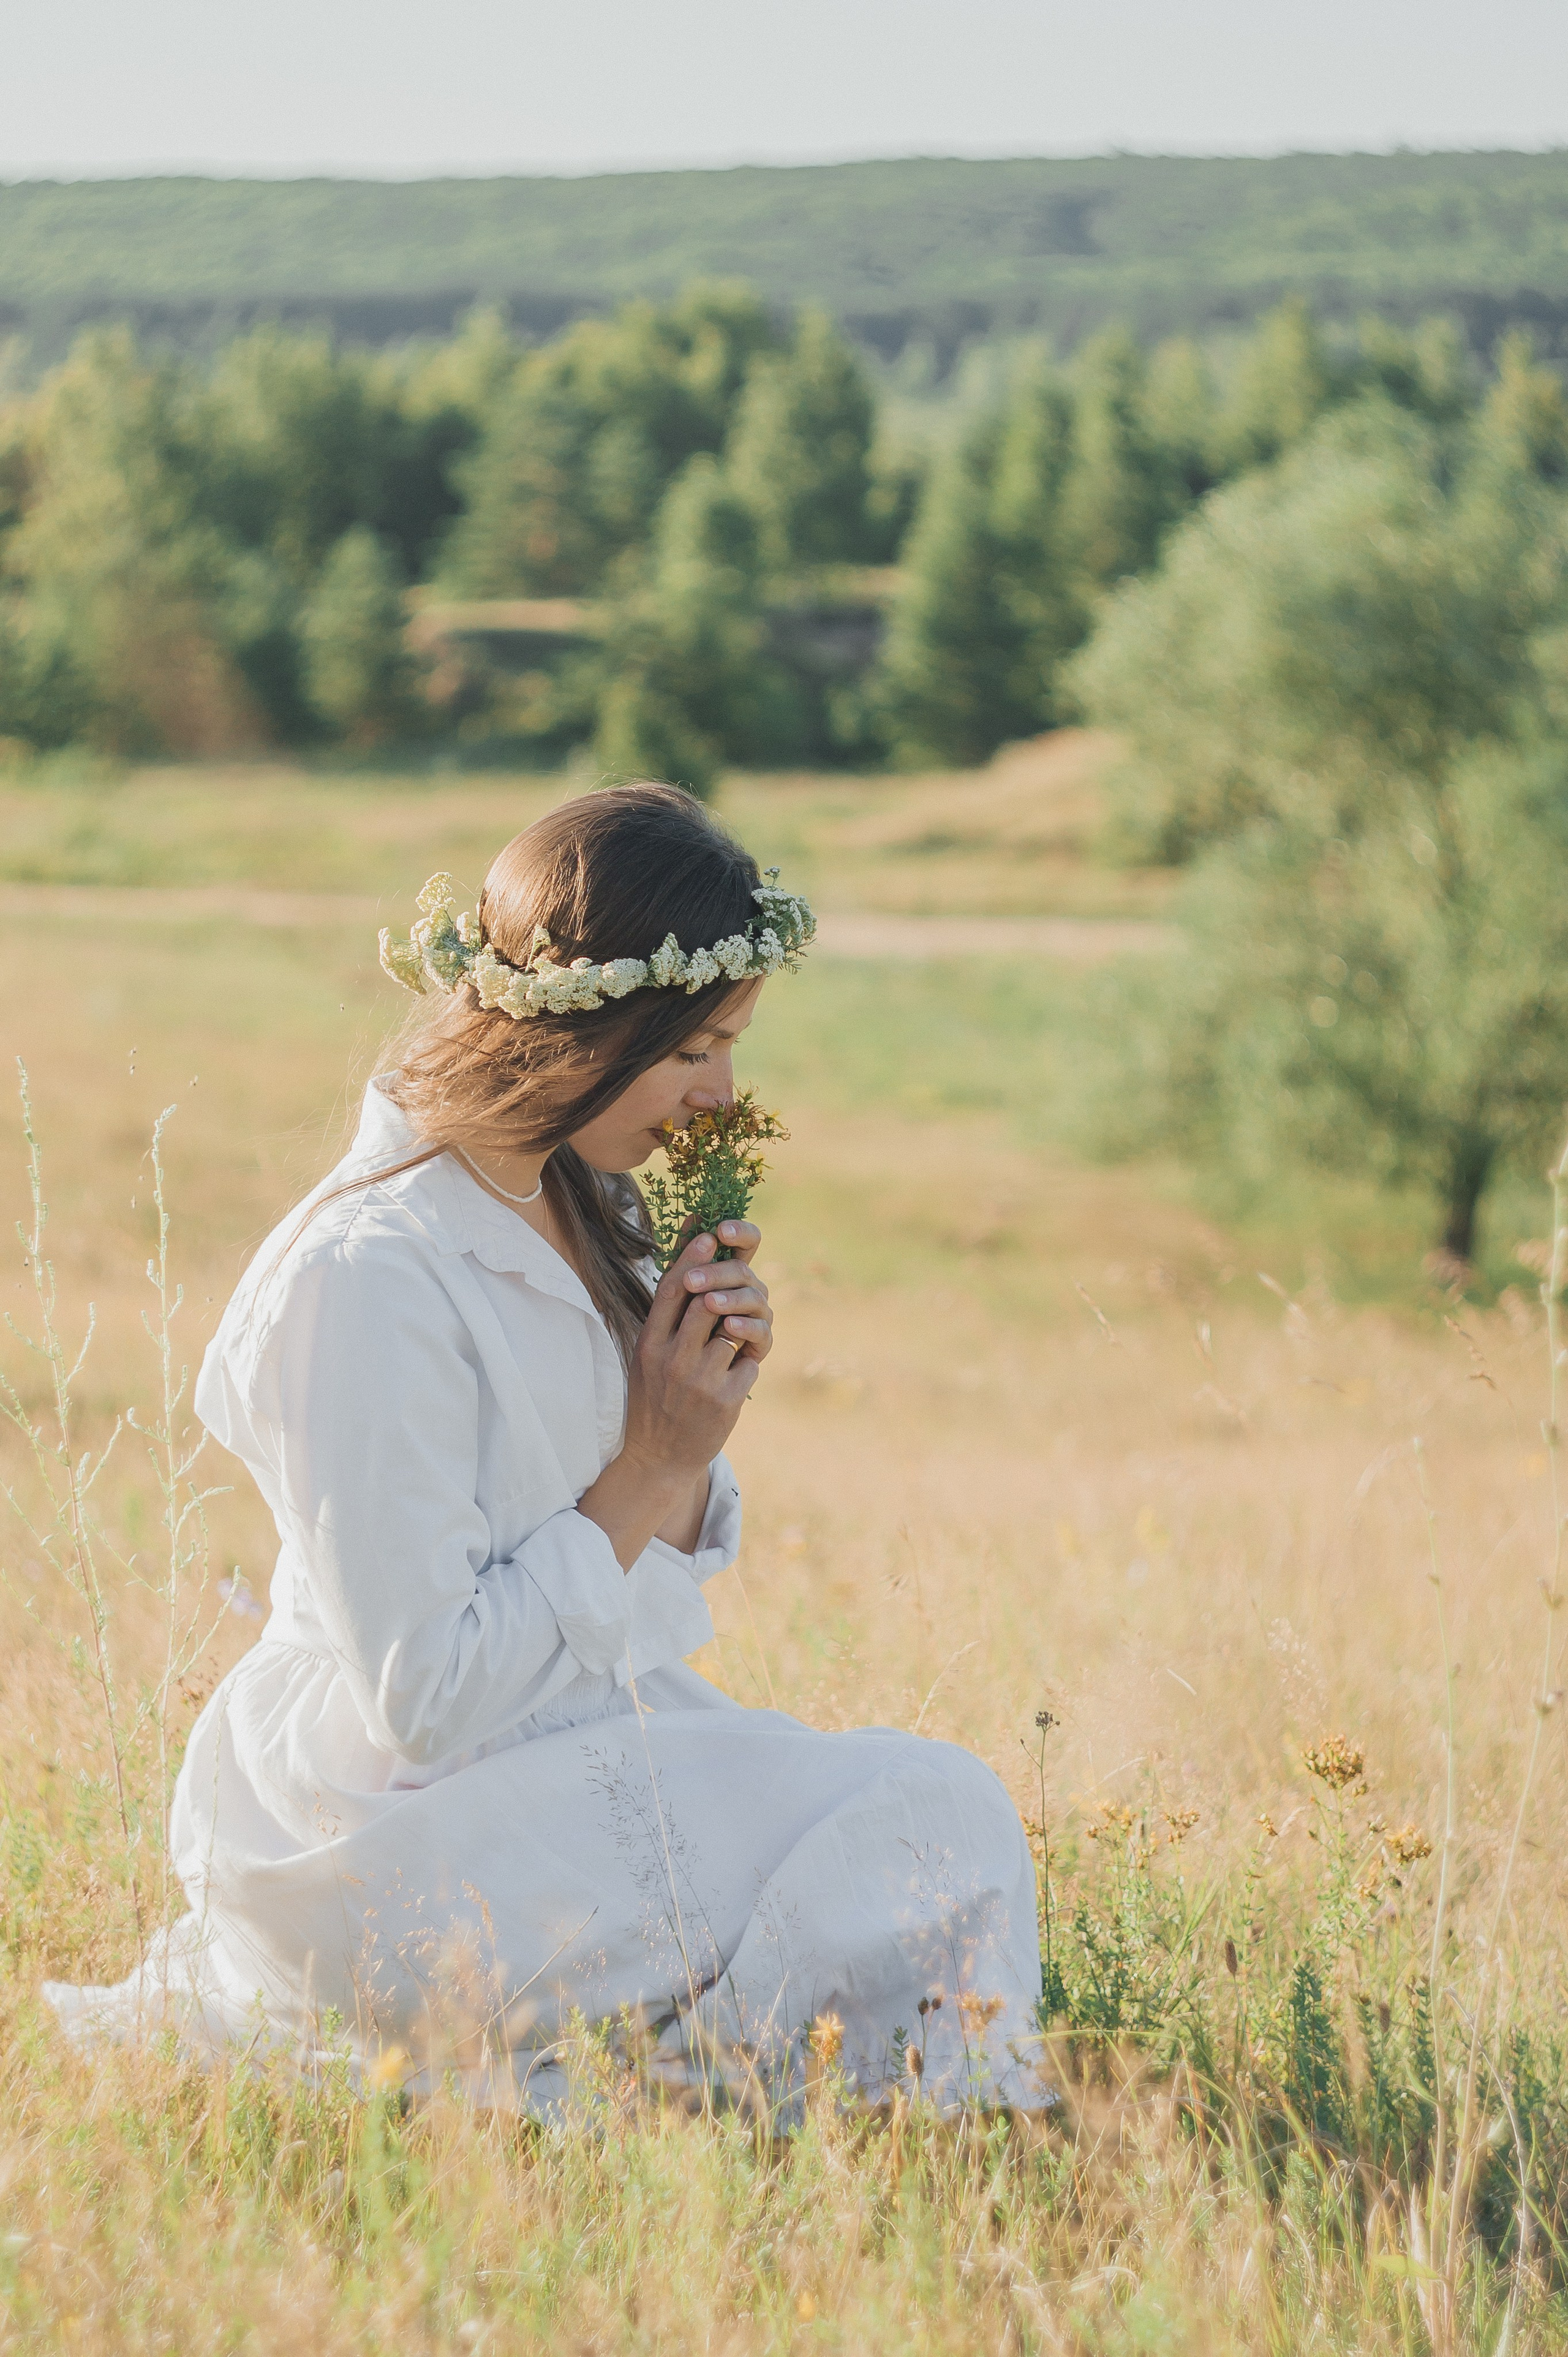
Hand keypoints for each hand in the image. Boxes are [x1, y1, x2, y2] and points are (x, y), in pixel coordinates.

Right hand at [627, 1225, 771, 1469]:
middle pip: (704, 1302)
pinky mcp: (725, 1400)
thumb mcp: (648, 1355)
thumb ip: (666, 1319)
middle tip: (733, 1275)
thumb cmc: (655, 1397)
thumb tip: (687, 1269)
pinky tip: (734, 1374)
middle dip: (723, 1285)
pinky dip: (747, 1361)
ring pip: (731, 1329)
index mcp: (648, 1344)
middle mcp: (671, 1360)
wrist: (659, 1457)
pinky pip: (748, 1361)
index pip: (670, 1291)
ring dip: (738, 1327)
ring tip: (731, 1336)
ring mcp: (699, 1381)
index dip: (690, 1258)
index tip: (708, 1235)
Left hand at [675, 1218, 771, 1364]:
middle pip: (743, 1270)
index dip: (740, 1231)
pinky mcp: (760, 1347)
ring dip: (731, 1297)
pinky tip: (729, 1326)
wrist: (674, 1399)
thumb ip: (683, 1262)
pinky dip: (746, 1327)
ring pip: (755, 1298)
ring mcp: (755, 1318)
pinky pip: (761, 1332)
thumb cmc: (673, 1343)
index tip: (719, 1230)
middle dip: (716, 1272)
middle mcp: (746, 1291)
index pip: (747, 1241)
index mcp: (728, 1272)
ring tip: (709, 1303)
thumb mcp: (673, 1300)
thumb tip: (694, 1214)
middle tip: (691, 1281)